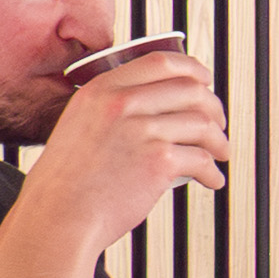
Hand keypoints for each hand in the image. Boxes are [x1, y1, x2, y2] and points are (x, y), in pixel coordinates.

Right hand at [29, 47, 231, 247]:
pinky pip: (202, 159)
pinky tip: (212, 179)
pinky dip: (213, 172)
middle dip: (214, 107)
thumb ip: (109, 109)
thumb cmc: (66, 182)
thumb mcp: (78, 125)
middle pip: (190, 90)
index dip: (192, 69)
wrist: (58, 215)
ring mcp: (142, 130)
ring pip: (202, 123)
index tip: (205, 81)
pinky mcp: (158, 161)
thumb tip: (152, 107)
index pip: (161, 62)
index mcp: (101, 89)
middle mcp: (122, 103)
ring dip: (219, 141)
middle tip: (219, 123)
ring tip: (220, 153)